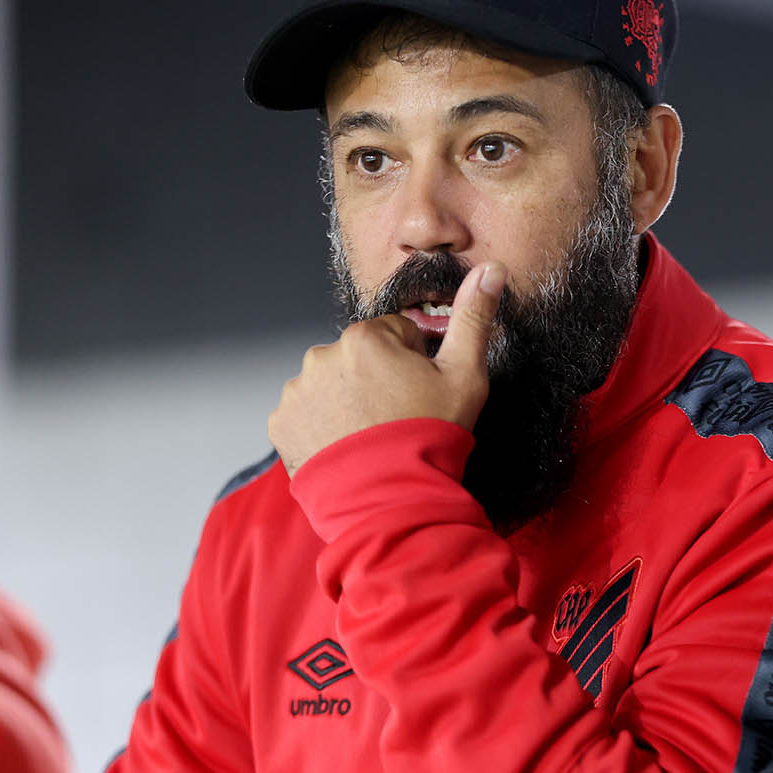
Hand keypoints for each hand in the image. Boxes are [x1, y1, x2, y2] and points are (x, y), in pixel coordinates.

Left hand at [268, 262, 503, 476]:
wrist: (391, 502)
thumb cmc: (430, 437)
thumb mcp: (466, 375)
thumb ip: (474, 317)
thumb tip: (490, 270)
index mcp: (365, 337)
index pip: (394, 335)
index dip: (414, 364)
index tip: (419, 394)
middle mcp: (322, 356)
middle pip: (359, 358)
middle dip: (377, 380)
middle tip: (399, 418)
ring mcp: (298, 392)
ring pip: (331, 385)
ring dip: (348, 402)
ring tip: (373, 437)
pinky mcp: (282, 424)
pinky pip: (306, 414)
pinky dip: (323, 427)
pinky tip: (348, 447)